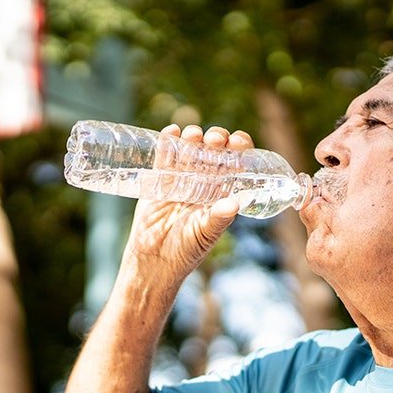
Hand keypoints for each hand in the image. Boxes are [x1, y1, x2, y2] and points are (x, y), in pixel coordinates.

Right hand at [123, 124, 244, 281]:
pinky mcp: (159, 180)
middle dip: (216, 141)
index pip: (235, 164)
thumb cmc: (185, 251)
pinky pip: (164, 157)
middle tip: (215, 140)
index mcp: (221, 193)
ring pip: (190, 150)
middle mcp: (203, 183)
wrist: (154, 261)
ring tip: (194, 135)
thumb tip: (235, 202)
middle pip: (213, 152)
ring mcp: (181, 179)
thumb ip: (218, 218)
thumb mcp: (205, 234)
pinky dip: (168, 142)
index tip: (238, 141)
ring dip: (193, 138)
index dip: (239, 150)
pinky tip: (172, 132)